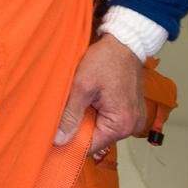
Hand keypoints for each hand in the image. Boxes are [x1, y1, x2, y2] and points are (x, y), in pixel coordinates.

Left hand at [54, 34, 145, 154]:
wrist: (126, 41)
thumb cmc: (107, 59)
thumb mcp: (82, 86)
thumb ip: (70, 115)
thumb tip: (58, 140)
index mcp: (121, 125)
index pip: (90, 147)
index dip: (70, 142)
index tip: (54, 135)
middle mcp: (131, 126)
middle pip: (96, 138)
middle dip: (78, 126)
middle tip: (64, 110)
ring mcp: (132, 118)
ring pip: (100, 127)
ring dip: (87, 116)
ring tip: (80, 99)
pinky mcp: (130, 110)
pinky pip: (108, 118)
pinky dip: (96, 110)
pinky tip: (90, 97)